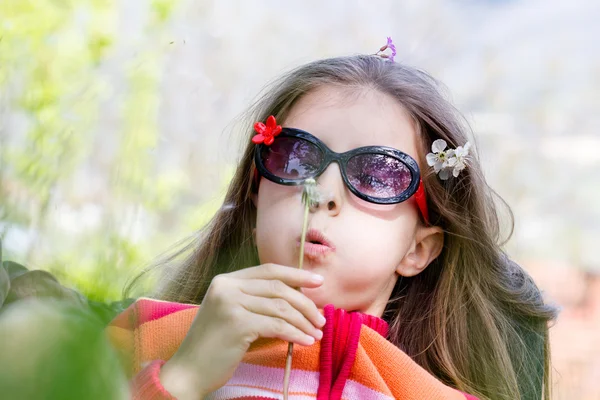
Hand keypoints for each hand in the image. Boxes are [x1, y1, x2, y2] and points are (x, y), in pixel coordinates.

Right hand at [159, 263, 325, 398]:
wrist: (187, 371)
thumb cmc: (214, 347)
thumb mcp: (232, 314)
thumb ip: (256, 302)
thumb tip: (298, 299)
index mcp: (225, 280)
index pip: (268, 270)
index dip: (296, 274)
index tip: (318, 281)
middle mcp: (226, 287)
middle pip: (278, 288)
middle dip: (305, 303)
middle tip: (322, 318)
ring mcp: (230, 303)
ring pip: (281, 307)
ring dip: (304, 321)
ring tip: (317, 334)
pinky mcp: (237, 323)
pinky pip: (277, 326)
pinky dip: (295, 334)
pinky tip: (305, 341)